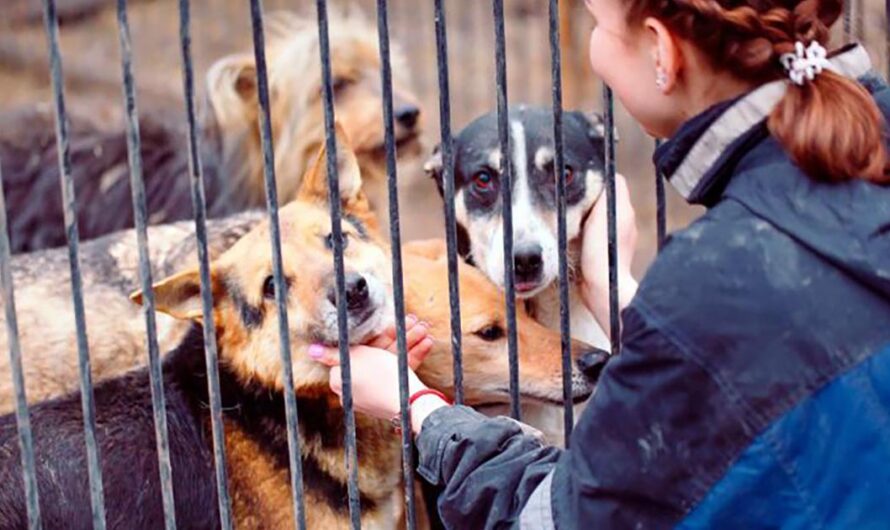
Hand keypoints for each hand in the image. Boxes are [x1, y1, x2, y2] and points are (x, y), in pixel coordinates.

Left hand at [308, 315, 444, 432]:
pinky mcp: (393, 393)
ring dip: (409, 342)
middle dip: (397, 335)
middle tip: (413, 321)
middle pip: (376, 353)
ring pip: (392, 360)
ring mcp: (376, 390)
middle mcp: (358, 386)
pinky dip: (412, 357)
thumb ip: (332, 354)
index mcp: (342, 380)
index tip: (390, 323)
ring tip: (424, 329)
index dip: (376, 334)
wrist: (408, 403)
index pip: (357, 350)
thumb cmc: (378, 377)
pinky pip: (400, 371)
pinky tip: (426, 343)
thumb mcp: (355, 357)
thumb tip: (311, 350)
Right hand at [580, 174, 638, 334]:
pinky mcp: (606, 253)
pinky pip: (595, 233)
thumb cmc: (603, 253)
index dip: (598, 177)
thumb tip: (606, 175)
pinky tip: (574, 235)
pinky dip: (585, 230)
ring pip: (600, 215)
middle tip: (570, 196)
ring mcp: (617, 238)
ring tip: (570, 214)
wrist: (603, 290)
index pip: (614, 182)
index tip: (579, 180)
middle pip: (606, 198)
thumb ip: (608, 193)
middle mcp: (625, 222)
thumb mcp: (604, 215)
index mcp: (625, 210)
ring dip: (586, 213)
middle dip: (589, 195)